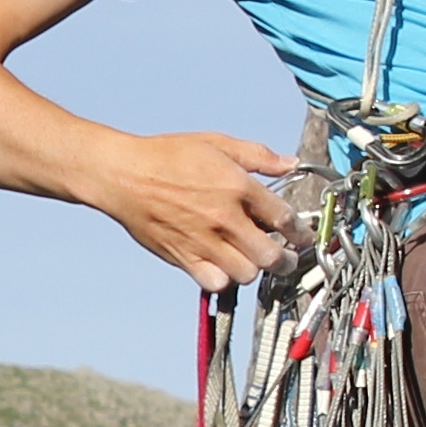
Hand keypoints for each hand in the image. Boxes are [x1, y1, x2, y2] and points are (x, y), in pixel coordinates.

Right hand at [93, 131, 296, 287]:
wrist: (123, 174)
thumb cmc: (166, 157)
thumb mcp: (217, 143)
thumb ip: (258, 155)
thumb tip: (290, 164)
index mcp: (237, 186)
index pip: (285, 218)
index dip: (301, 231)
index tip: (302, 236)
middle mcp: (224, 217)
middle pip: (271, 255)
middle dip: (286, 259)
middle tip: (286, 257)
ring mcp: (203, 240)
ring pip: (247, 273)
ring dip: (254, 269)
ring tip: (252, 261)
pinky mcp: (183, 256)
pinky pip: (215, 282)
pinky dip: (224, 279)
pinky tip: (224, 267)